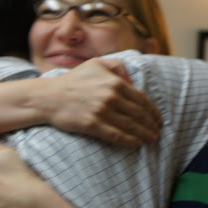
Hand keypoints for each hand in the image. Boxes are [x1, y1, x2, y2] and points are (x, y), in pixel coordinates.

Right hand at [39, 58, 161, 146]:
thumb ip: (118, 66)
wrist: (49, 97)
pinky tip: (136, 143)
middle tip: (158, 133)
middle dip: (151, 125)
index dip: (153, 111)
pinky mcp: (92, 125)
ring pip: (130, 126)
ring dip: (144, 134)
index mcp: (115, 81)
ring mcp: (101, 111)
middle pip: (139, 114)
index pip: (141, 99)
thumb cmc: (73, 80)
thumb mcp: (96, 63)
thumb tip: (132, 80)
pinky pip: (116, 135)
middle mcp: (111, 96)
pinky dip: (129, 140)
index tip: (159, 119)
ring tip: (151, 140)